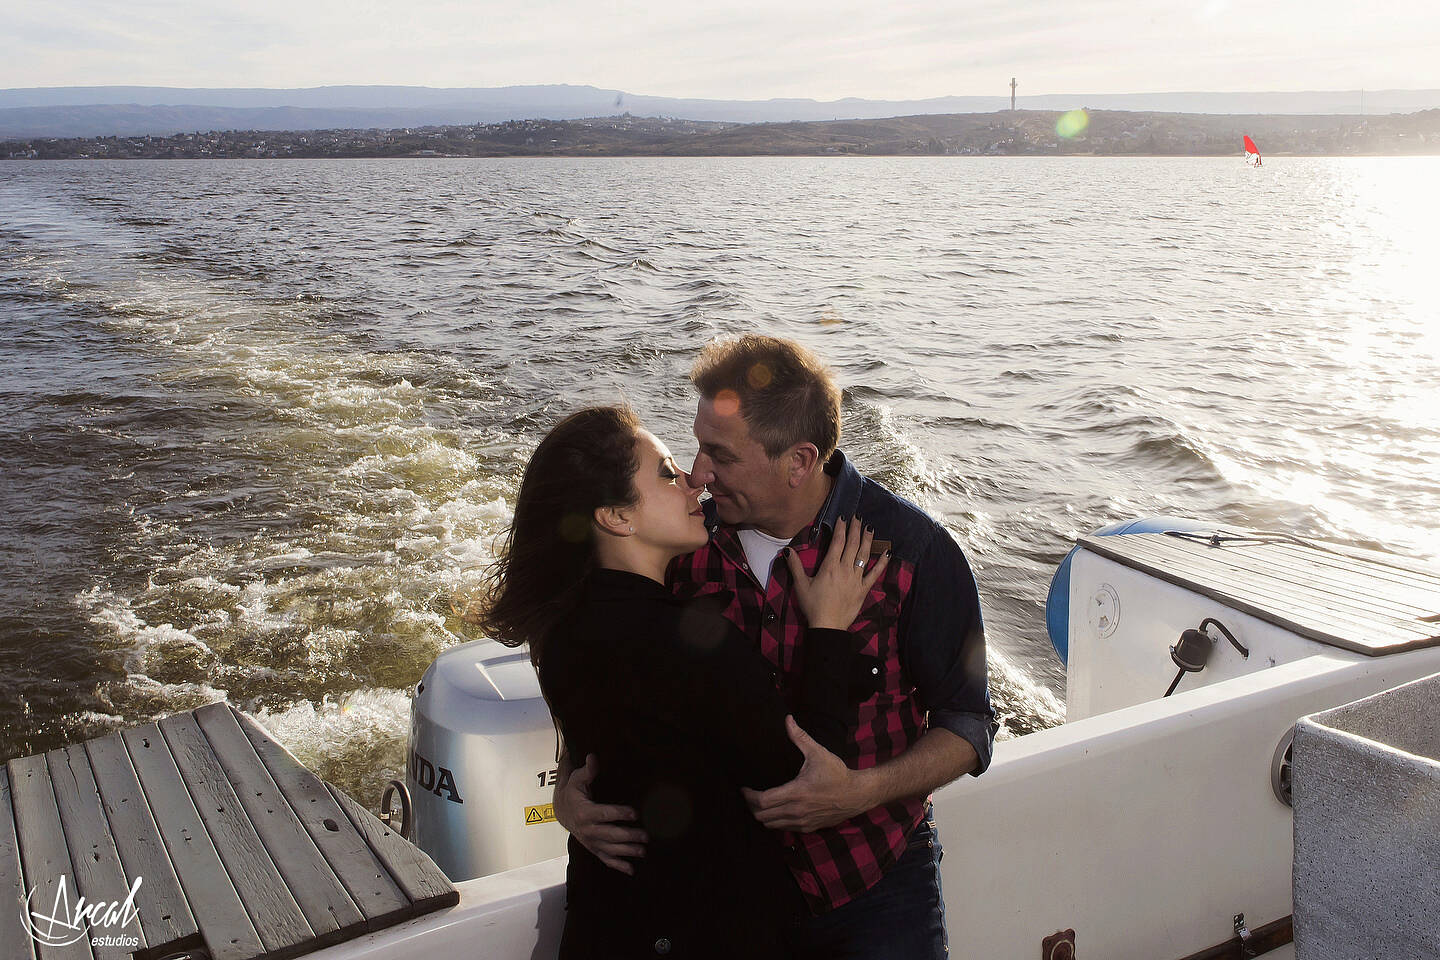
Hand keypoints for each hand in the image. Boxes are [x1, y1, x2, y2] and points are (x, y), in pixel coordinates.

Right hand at [553, 754, 647, 874]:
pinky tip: (632, 870)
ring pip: (610, 849)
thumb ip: (587, 771)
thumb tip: (593, 757)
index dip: (619, 813)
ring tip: (643, 851)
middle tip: (646, 835)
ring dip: (627, 851)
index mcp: (585, 812)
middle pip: (610, 835)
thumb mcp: (577, 779)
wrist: (560, 811)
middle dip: (628, 836)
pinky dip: (618, 866)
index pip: (604, 814)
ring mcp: (590, 841)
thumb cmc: (572, 791)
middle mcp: (587, 829)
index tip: (635, 813)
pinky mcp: (593, 848)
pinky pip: (605, 859)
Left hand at [741, 716, 871, 831]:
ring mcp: (802, 822)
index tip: (744, 788)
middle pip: (762, 816)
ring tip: (760, 803)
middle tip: (749, 795)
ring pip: (771, 825)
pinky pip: (784, 829)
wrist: (857, 794)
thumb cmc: (837, 773)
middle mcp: (797, 810)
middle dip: (751, 806)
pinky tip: (776, 810)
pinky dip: (775, 821)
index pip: (762, 801)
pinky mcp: (808, 828)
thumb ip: (800, 737)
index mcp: (796, 792)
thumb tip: (788, 719)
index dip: (748, 795)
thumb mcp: (818, 753)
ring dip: (762, 815)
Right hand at [785, 516, 888, 629]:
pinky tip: (888, 553)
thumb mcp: (801, 585)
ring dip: (868, 540)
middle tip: (858, 517)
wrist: (828, 626)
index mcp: (829, 566)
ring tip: (870, 528)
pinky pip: (875, 574)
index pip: (837, 542)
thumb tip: (787, 550)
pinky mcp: (863, 589)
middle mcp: (844, 569)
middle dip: (855, 529)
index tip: (843, 517)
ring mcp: (856, 579)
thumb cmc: (812, 606)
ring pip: (864, 555)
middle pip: (852, 544)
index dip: (841, 528)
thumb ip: (795, 566)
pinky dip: (882, 563)